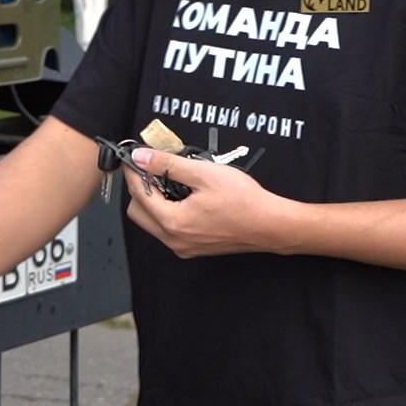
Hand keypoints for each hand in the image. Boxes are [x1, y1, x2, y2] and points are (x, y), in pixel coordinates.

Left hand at [123, 147, 288, 257]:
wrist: (271, 224)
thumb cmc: (244, 201)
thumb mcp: (203, 173)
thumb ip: (167, 164)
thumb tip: (141, 157)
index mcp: (173, 222)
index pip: (137, 195)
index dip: (134, 172)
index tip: (134, 158)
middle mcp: (174, 240)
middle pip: (138, 212)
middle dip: (140, 188)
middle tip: (153, 169)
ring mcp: (184, 247)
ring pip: (152, 222)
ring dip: (154, 201)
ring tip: (172, 180)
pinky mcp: (194, 247)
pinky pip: (168, 229)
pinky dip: (168, 212)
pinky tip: (185, 196)